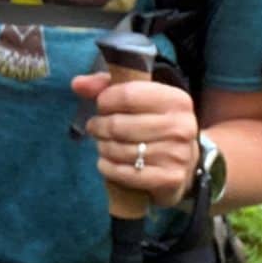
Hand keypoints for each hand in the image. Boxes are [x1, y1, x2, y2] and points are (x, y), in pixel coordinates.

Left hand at [69, 70, 198, 206]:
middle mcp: (182, 126)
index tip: (101, 105)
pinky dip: (108, 168)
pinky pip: (125, 173)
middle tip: (95, 128)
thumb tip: (77, 84)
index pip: (128, 94)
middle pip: (119, 125)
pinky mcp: (170, 178)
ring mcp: (178, 154)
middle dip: (99, 126)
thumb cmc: (154, 124)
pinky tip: (106, 163)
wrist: (184, 161)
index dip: (106, 100)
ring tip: (102, 144)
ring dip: (103, 147)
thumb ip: (106, 86)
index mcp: (176, 100)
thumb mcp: (138, 99)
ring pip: (120, 150)